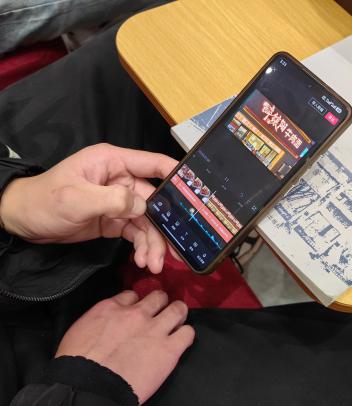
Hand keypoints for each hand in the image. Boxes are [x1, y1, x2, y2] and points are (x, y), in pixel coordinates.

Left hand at [0, 143, 177, 272]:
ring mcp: (120, 201)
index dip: (178, 176)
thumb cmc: (44, 200)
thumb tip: (143, 206)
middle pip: (156, 202)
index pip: (154, 164)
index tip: (197, 194)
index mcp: (114, 163)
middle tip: (175, 251)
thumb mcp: (76, 198)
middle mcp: (122, 180)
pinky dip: (142, 247)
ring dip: (154, 243)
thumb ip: (112, 199)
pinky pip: (137, 233)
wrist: (23, 222)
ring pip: (148, 222)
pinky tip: (142, 261)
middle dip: (165, 227)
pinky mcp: (116, 220)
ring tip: (153, 265)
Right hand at [56, 290, 194, 403]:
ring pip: (178, 309)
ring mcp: (156, 330)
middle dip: (161, 302)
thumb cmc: (77, 365)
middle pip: (158, 297)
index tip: (137, 309)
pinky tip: (181, 340)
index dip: (136, 302)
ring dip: (178, 314)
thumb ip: (99, 320)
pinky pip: (188, 333)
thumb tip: (106, 322)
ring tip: (177, 320)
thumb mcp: (80, 330)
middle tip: (161, 311)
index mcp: (111, 308)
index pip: (132, 295)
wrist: (88, 388)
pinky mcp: (169, 349)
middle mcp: (137, 314)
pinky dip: (186, 335)